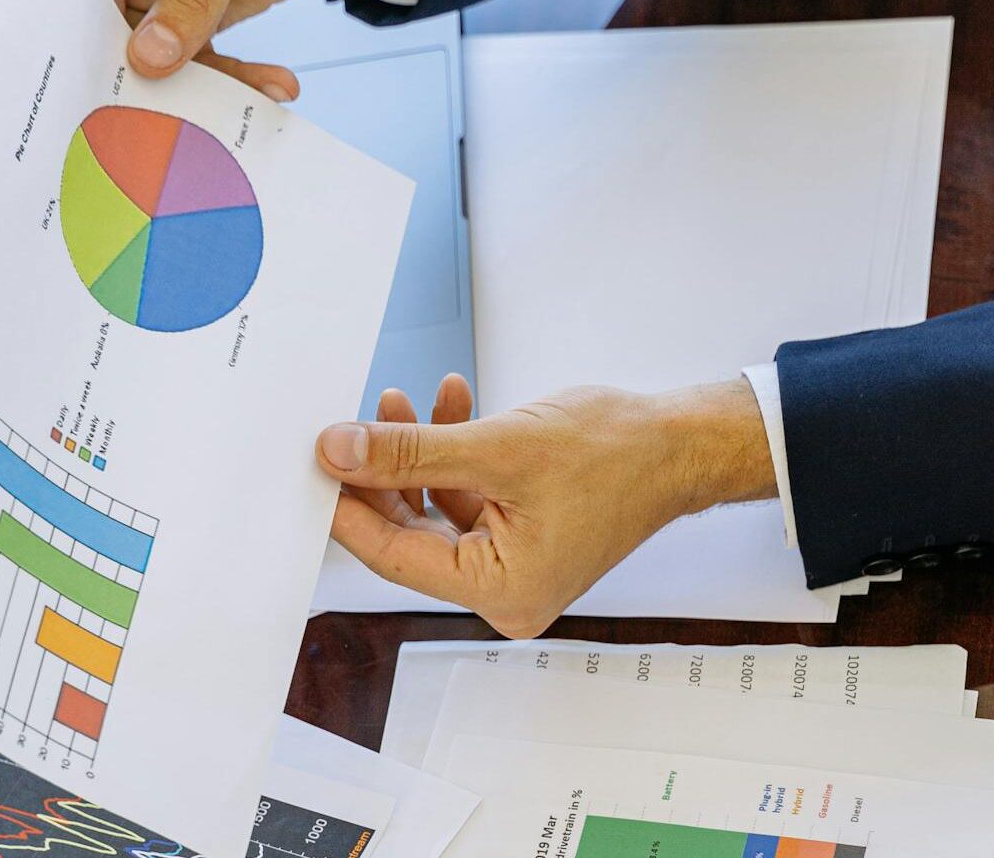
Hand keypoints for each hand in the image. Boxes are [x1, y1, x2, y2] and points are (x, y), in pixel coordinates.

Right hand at [63, 0, 414, 96]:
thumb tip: (148, 57)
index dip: (58, 10)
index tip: (67, 68)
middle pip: (98, 16)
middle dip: (121, 65)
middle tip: (143, 116)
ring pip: (150, 51)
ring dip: (194, 82)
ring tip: (240, 105)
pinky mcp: (197, 14)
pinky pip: (197, 59)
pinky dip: (233, 78)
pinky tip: (276, 86)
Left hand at [318, 374, 776, 637]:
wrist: (679, 441)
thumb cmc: (617, 454)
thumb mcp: (497, 447)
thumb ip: (410, 451)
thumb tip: (339, 451)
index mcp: (500, 593)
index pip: (393, 555)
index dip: (348, 505)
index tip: (314, 464)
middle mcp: (503, 590)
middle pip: (408, 532)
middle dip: (382, 471)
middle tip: (352, 424)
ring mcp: (511, 562)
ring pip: (432, 507)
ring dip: (416, 451)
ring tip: (406, 400)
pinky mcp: (518, 532)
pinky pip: (464, 494)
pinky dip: (451, 452)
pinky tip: (450, 404)